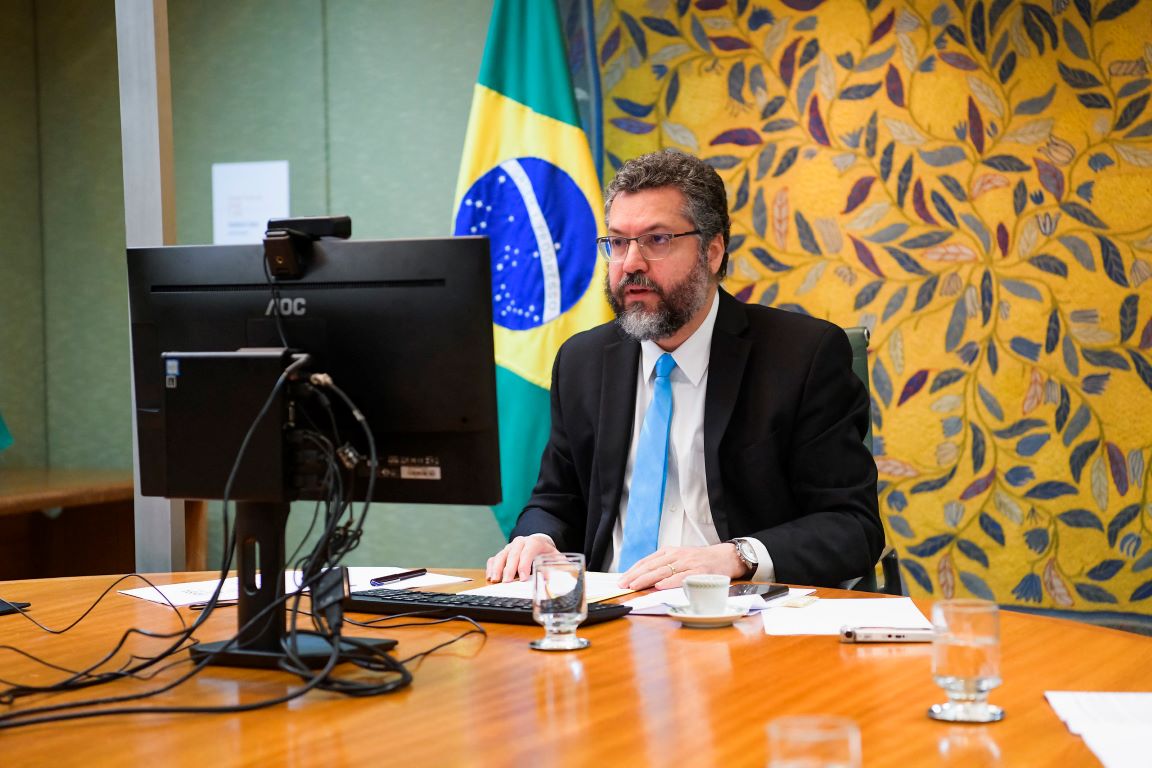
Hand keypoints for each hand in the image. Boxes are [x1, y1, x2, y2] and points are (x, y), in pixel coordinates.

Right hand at [485, 534, 560, 581]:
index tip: (523, 578)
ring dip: (497, 568)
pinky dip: (490, 568)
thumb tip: (551, 578)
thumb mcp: (556, 559)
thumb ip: (558, 567)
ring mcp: (509, 547)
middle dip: (509, 569)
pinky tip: (490, 577)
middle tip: (507, 582)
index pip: (528, 550)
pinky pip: (493, 559)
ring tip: (495, 580)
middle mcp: (520, 542)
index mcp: (534, 542)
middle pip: (513, 554)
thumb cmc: (547, 554)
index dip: (524, 564)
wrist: (539, 545)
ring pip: (501, 555)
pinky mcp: (502, 553)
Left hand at [617, 543, 744, 590]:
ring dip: (647, 579)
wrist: (725, 557)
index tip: (621, 580)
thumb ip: (664, 566)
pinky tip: (659, 586)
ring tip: (635, 586)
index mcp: (670, 552)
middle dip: (635, 576)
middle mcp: (677, 555)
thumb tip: (645, 580)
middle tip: (623, 585)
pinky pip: (682, 577)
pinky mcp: (699, 571)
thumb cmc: (701, 561)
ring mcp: (688, 563)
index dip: (633, 571)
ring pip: (663, 571)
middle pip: (652, 566)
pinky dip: (670, 582)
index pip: (646, 561)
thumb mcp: (680, 559)